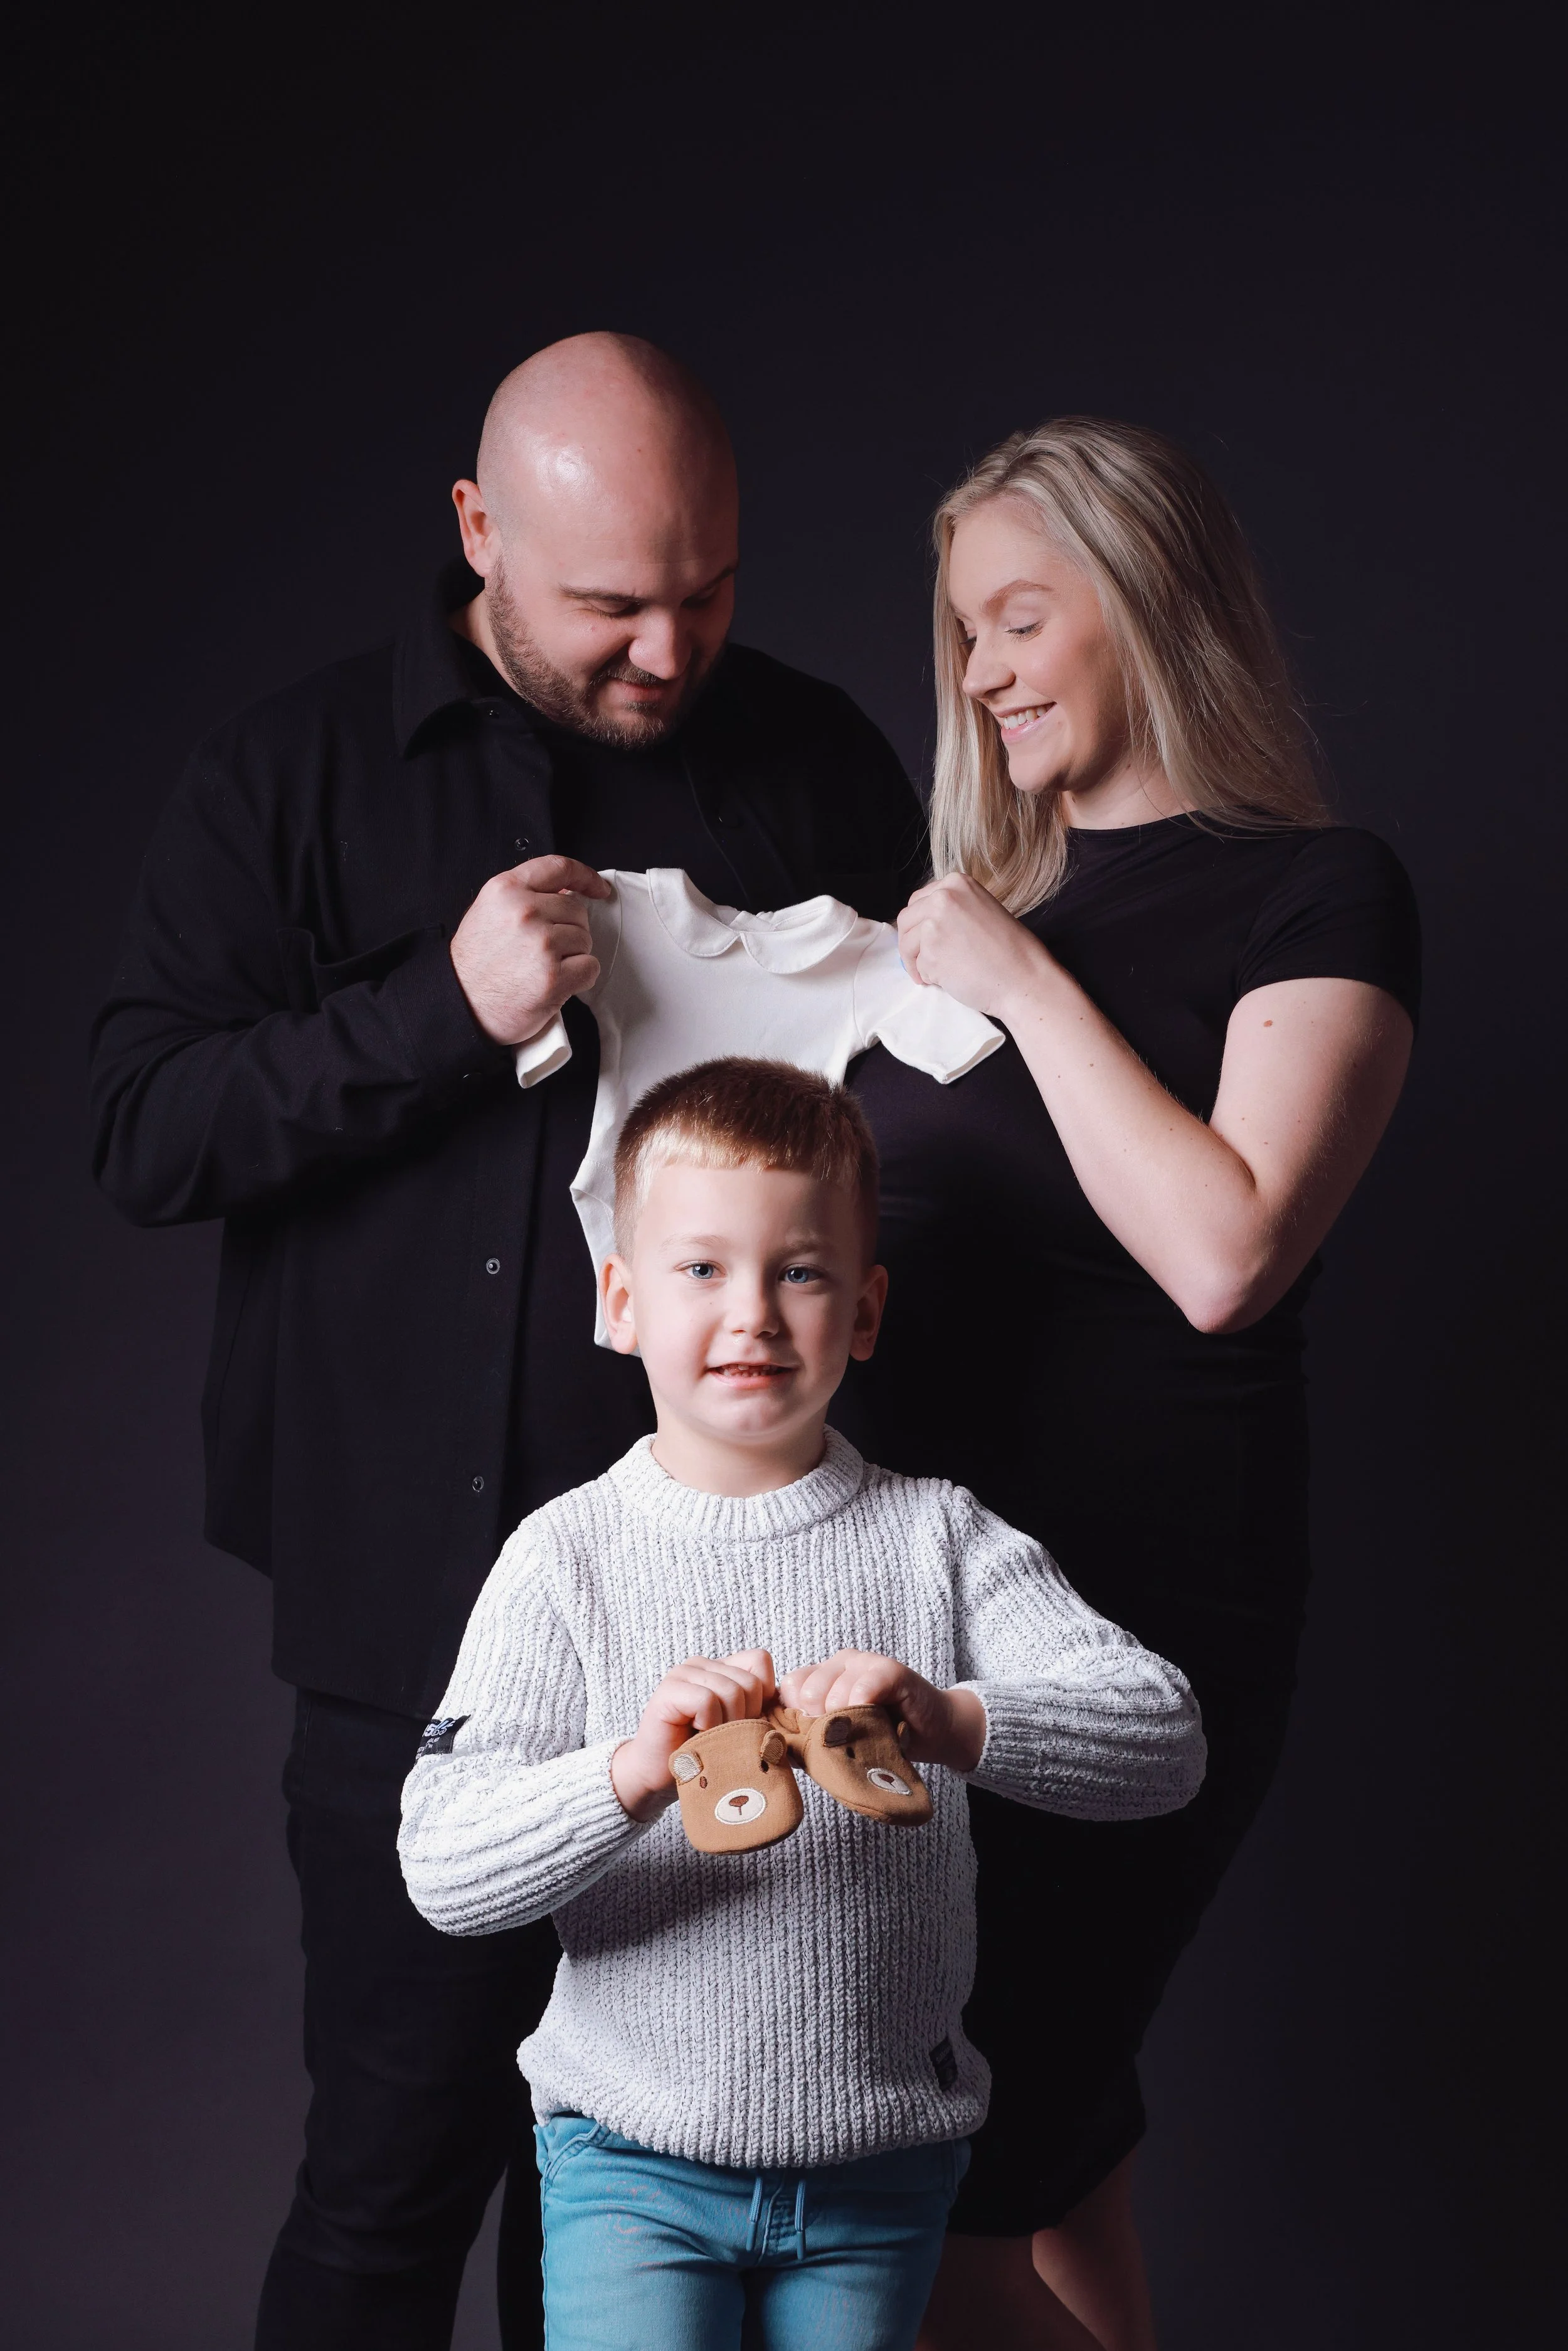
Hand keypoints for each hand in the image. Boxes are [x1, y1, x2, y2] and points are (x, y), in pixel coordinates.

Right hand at [450, 856, 613, 1045]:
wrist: (461, 1006)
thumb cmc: (475, 965)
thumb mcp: (489, 913)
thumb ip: (524, 896)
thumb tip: (567, 891)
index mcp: (505, 890)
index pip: (559, 868)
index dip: (585, 876)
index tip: (598, 888)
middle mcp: (523, 912)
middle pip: (577, 910)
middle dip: (570, 930)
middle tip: (545, 951)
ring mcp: (540, 944)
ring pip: (585, 939)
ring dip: (573, 956)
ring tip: (543, 967)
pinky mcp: (553, 977)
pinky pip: (590, 967)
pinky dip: (579, 978)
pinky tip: (554, 983)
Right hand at [610, 1649, 776, 1822]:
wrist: (658, 1779)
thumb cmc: (704, 1755)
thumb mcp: (741, 1727)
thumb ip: (761, 1708)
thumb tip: (792, 1703)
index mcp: (720, 1667)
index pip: (760, 1660)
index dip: (761, 1697)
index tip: (744, 1724)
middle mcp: (701, 1664)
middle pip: (749, 1681)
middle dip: (745, 1718)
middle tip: (723, 1737)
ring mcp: (682, 1674)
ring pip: (731, 1691)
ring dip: (727, 1726)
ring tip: (710, 1739)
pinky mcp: (668, 1690)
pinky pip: (707, 1700)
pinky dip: (709, 1726)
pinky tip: (696, 1737)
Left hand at [777, 1650, 985, 1773]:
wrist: (930, 1732)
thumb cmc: (881, 1737)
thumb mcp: (838, 1739)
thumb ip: (806, 1740)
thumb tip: (773, 1749)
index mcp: (823, 1676)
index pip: (790, 1687)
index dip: (796, 1717)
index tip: (814, 1737)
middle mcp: (840, 1663)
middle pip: (806, 1690)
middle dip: (819, 1723)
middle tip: (841, 1738)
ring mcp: (865, 1662)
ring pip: (833, 1691)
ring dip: (845, 1722)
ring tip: (862, 1733)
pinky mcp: (890, 1670)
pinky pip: (865, 1686)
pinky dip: (863, 1707)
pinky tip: (872, 1719)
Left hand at [897, 872, 1050, 1019]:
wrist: (1024, 978)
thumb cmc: (1009, 950)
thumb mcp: (981, 910)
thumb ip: (953, 909)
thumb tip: (923, 924)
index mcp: (956, 883)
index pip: (918, 900)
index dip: (918, 924)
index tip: (923, 939)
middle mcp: (943, 897)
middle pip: (905, 920)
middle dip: (910, 943)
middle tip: (921, 962)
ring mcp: (934, 924)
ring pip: (906, 944)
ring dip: (916, 962)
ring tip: (937, 974)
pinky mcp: (931, 953)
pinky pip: (918, 967)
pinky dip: (929, 977)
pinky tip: (951, 979)